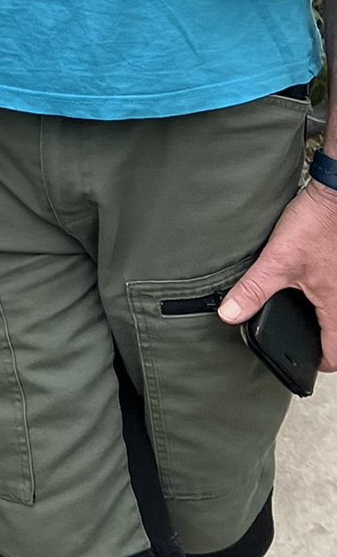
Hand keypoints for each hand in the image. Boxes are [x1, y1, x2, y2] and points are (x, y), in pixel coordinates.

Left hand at [219, 177, 336, 369]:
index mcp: (336, 307)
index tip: (306, 362)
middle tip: (303, 337)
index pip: (336, 354)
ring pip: (336, 309)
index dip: (320, 363)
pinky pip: (336, 288)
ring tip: (304, 310)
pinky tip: (308, 281)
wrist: (335, 193)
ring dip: (325, 314)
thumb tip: (230, 315)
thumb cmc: (316, 226)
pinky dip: (325, 292)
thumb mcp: (277, 261)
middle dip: (323, 338)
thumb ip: (253, 289)